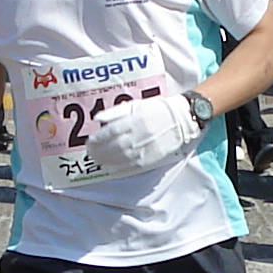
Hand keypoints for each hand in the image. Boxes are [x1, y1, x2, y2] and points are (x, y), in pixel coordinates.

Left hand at [84, 93, 199, 177]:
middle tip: (90, 153)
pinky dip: (119, 167)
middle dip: (99, 151)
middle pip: (113, 146)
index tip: (90, 141)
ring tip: (97, 160)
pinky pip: (132, 165)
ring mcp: (145, 148)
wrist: (181, 119)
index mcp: (135, 120)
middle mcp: (139, 135)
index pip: (111, 132)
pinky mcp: (151, 158)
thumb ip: (116, 112)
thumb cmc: (157, 109)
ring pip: (121, 158)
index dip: (98, 138)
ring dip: (106, 161)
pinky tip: (110, 167)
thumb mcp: (136, 105)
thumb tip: (98, 119)